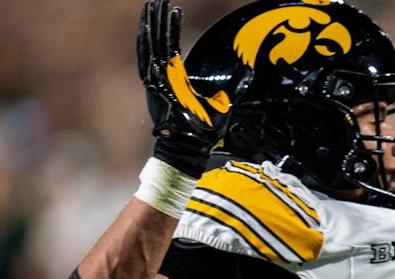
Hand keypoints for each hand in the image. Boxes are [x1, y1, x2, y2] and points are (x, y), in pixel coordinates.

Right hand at [138, 0, 229, 176]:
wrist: (191, 148)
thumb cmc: (204, 130)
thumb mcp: (225, 101)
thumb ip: (235, 84)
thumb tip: (249, 70)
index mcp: (178, 79)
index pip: (173, 46)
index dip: (173, 27)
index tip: (175, 9)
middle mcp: (164, 78)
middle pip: (159, 42)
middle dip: (158, 20)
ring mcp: (157, 82)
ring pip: (150, 47)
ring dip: (151, 26)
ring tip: (151, 6)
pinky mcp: (153, 89)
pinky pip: (146, 62)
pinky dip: (145, 45)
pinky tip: (145, 29)